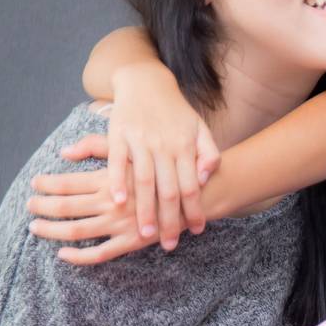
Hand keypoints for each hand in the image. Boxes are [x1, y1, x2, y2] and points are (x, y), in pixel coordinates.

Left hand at [26, 150, 159, 264]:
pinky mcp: (133, 241)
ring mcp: (122, 223)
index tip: (35, 183)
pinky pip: (100, 254)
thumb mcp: (134, 148)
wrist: (200, 191)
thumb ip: (98, 147)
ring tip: (35, 227)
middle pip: (66, 207)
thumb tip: (66, 150)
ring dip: (52, 231)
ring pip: (77, 231)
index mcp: (112, 179)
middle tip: (28, 206)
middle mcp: (113, 201)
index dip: (47, 184)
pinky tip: (63, 255)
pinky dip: (78, 257)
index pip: (68, 183)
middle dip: (42, 207)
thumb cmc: (165, 165)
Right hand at [74, 70, 218, 250]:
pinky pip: (116, 162)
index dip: (194, 209)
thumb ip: (208, 153)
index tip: (196, 230)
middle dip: (170, 220)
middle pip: (168, 190)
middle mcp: (164, 146)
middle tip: (170, 244)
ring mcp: (140, 141)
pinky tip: (118, 202)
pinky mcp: (119, 135)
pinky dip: (117, 182)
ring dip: (144, 210)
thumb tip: (204, 178)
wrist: (146, 82)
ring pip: (143, 181)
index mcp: (185, 146)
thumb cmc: (175, 112)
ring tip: (145, 234)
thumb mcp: (199, 129)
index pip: (191, 185)